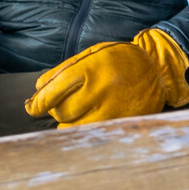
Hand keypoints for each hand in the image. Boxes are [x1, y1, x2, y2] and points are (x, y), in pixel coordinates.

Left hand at [25, 27, 188, 126]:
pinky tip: (87, 120)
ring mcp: (113, 109)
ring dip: (68, 123)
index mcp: (92, 69)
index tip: (31, 108)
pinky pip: (92, 134)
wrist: (157, 69)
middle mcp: (102, 90)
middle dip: (56, 110)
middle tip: (61, 103)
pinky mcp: (121, 124)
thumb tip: (37, 89)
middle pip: (62, 112)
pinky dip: (84, 130)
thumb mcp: (91, 55)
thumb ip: (63, 70)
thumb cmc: (119, 59)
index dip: (38, 103)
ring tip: (76, 111)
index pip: (54, 91)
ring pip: (75, 128)